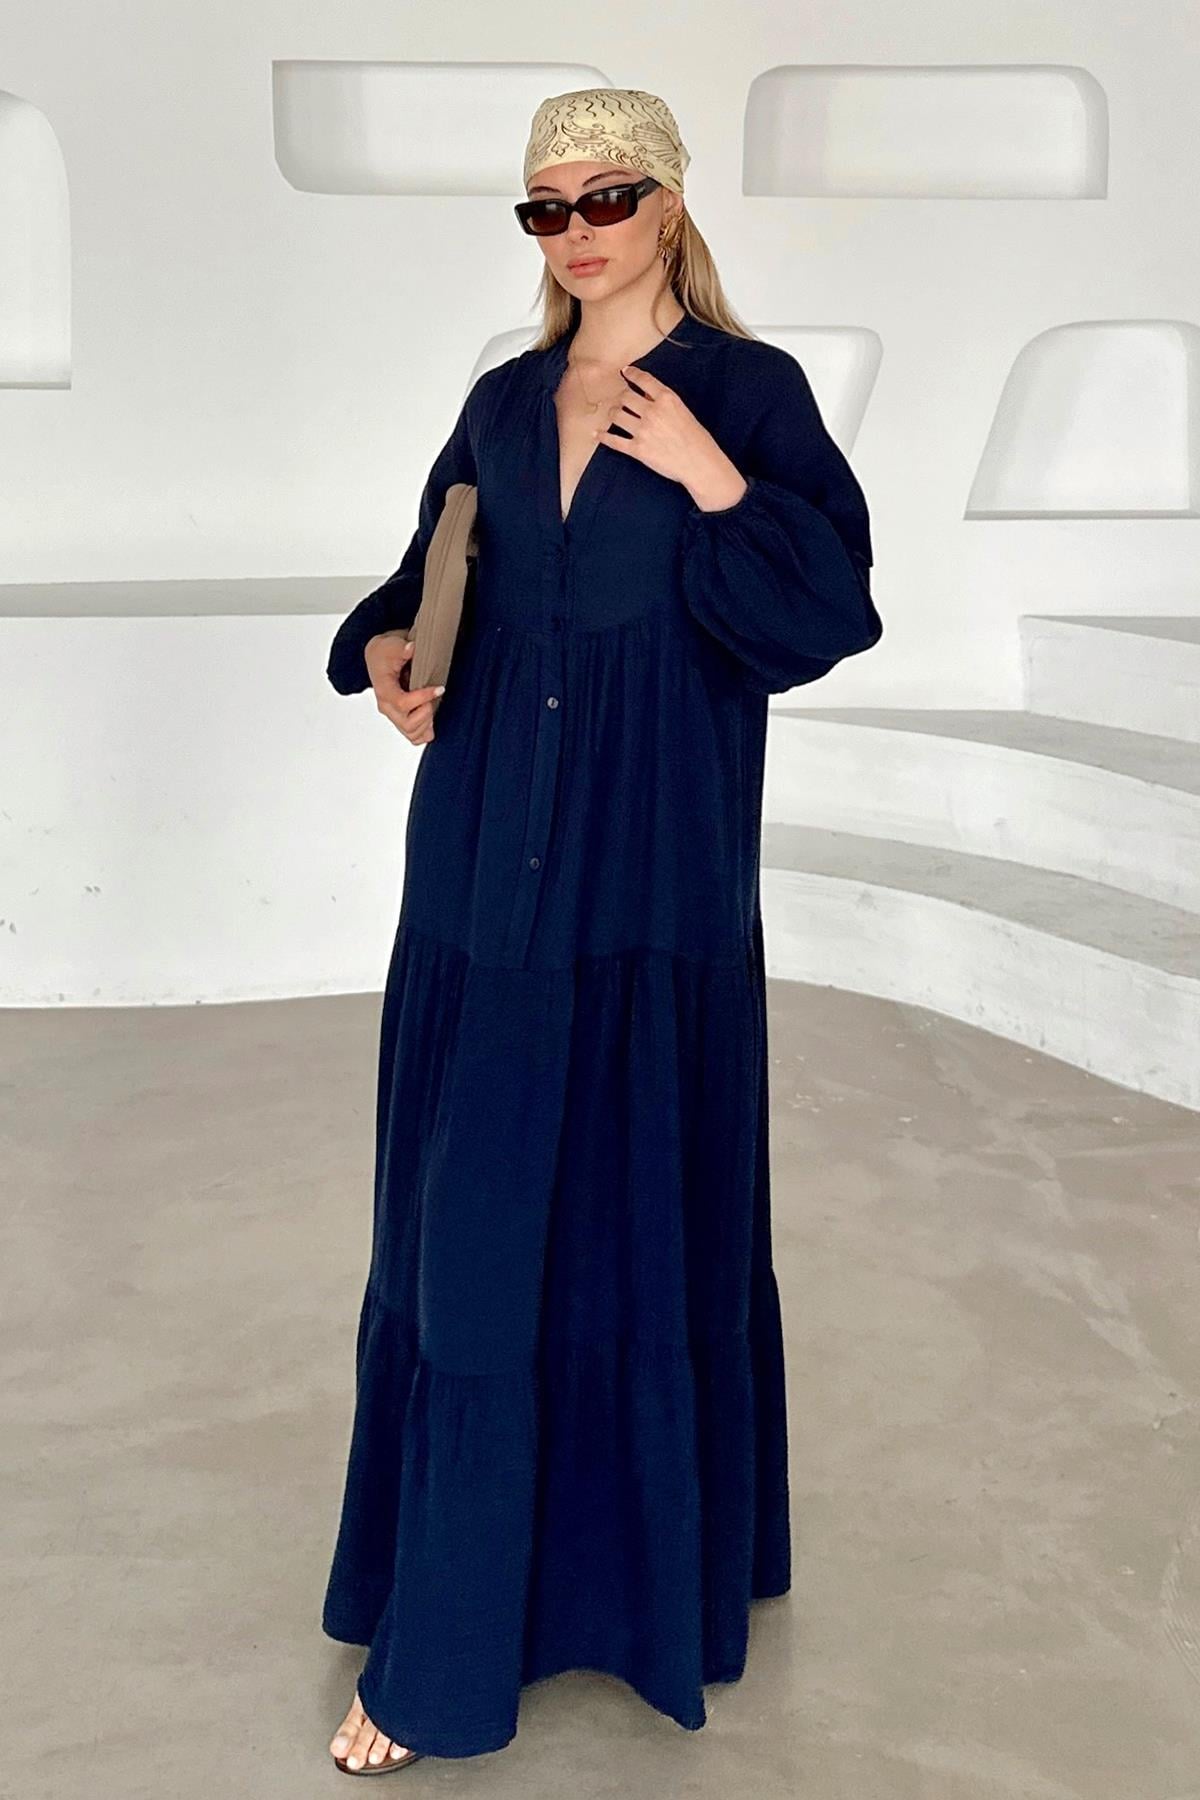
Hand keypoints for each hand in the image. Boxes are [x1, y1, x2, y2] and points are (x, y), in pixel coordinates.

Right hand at [364, 631, 444, 743]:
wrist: (379, 659)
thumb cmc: (385, 654)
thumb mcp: (393, 645)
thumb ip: (403, 649)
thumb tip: (411, 648)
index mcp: (383, 690)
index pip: (402, 703)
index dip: (423, 698)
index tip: (439, 688)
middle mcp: (386, 707)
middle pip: (408, 724)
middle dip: (426, 712)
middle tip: (434, 696)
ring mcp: (393, 716)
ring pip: (412, 733)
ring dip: (427, 723)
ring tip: (433, 705)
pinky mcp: (401, 720)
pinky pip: (414, 737)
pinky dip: (425, 733)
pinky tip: (432, 719)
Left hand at [593, 363, 748, 510]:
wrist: (699, 463)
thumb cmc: (696, 438)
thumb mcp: (683, 411)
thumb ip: (663, 401)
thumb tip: (645, 393)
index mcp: (667, 399)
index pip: (644, 380)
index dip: (632, 374)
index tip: (625, 371)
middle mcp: (652, 412)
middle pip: (625, 397)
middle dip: (621, 398)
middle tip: (621, 401)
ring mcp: (643, 431)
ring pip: (616, 415)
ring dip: (612, 414)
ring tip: (613, 416)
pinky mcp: (638, 450)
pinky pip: (614, 440)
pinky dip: (603, 437)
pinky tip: (597, 434)